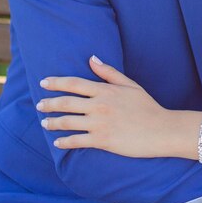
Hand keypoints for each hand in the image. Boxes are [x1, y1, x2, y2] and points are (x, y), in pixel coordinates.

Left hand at [36, 55, 183, 157]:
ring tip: (45, 123)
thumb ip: (110, 73)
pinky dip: (64, 142)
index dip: (56, 82)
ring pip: (66, 122)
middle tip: (40, 105)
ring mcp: (99, 123)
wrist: (162, 130)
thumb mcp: (131, 86)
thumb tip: (91, 59)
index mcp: (106, 90)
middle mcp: (99, 105)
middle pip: (65, 103)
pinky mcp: (102, 140)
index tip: (44, 83)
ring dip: (52, 123)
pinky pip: (76, 141)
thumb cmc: (148, 107)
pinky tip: (58, 143)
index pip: (74, 83)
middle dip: (48, 104)